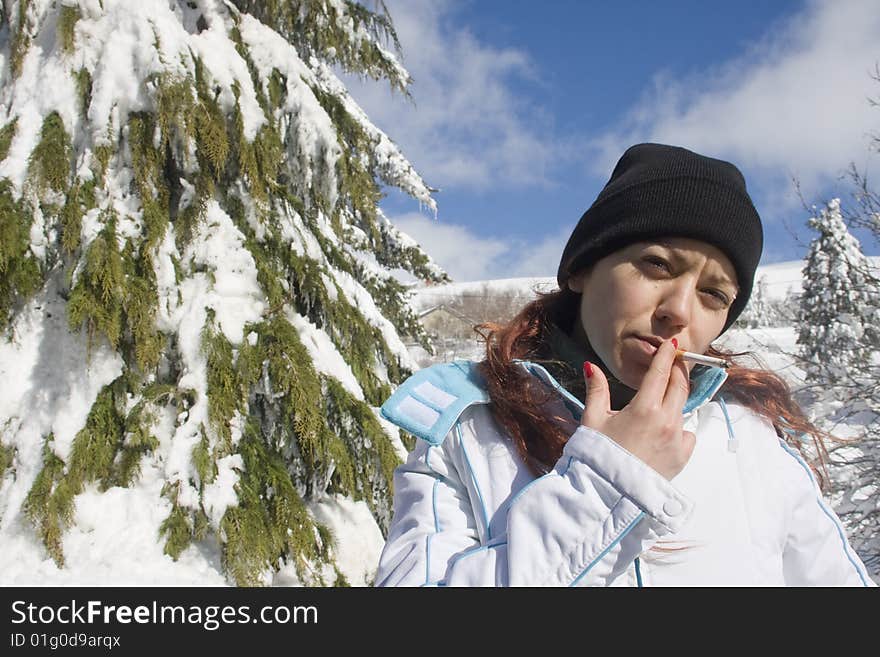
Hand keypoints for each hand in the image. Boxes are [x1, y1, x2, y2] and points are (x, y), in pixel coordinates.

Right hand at [581, 340, 694, 479]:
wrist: (609, 492)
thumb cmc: (598, 454)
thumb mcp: (593, 419)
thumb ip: (597, 389)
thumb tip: (592, 366)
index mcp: (644, 408)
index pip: (661, 373)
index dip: (667, 356)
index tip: (673, 344)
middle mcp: (667, 420)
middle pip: (680, 386)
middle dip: (678, 371)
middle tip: (674, 363)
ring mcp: (677, 439)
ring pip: (683, 408)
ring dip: (675, 399)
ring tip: (662, 400)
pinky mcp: (683, 456)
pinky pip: (687, 433)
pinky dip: (678, 427)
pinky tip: (663, 433)